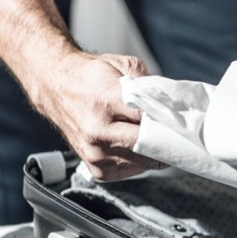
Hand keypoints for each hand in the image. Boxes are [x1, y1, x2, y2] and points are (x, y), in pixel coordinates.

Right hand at [29, 51, 165, 180]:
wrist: (56, 87)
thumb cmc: (90, 77)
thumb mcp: (123, 66)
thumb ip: (150, 85)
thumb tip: (173, 104)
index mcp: (107, 102)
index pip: (150, 120)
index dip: (169, 122)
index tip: (181, 122)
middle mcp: (99, 132)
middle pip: (150, 147)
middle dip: (166, 140)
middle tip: (174, 132)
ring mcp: (96, 154)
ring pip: (144, 163)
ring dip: (154, 152)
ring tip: (152, 136)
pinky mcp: (97, 170)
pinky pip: (132, 171)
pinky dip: (140, 161)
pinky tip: (136, 146)